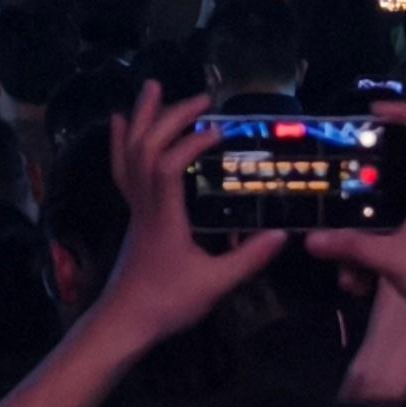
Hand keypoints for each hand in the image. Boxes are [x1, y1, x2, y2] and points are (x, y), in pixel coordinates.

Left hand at [83, 81, 292, 342]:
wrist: (125, 321)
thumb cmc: (168, 303)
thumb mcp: (215, 285)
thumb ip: (248, 259)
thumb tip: (283, 234)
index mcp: (164, 217)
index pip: (167, 168)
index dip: (188, 144)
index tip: (217, 131)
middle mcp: (145, 204)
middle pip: (146, 149)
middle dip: (170, 118)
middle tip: (201, 99)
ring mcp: (135, 207)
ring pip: (129, 154)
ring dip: (143, 118)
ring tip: (154, 86)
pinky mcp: (133, 213)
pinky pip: (122, 169)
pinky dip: (122, 141)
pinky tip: (122, 121)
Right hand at [305, 103, 405, 350]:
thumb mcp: (393, 261)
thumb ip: (352, 248)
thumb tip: (310, 239)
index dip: (405, 114)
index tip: (375, 110)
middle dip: (376, 174)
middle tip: (348, 174)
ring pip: (401, 209)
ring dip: (374, 227)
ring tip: (353, 264)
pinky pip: (405, 230)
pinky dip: (383, 245)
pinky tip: (367, 275)